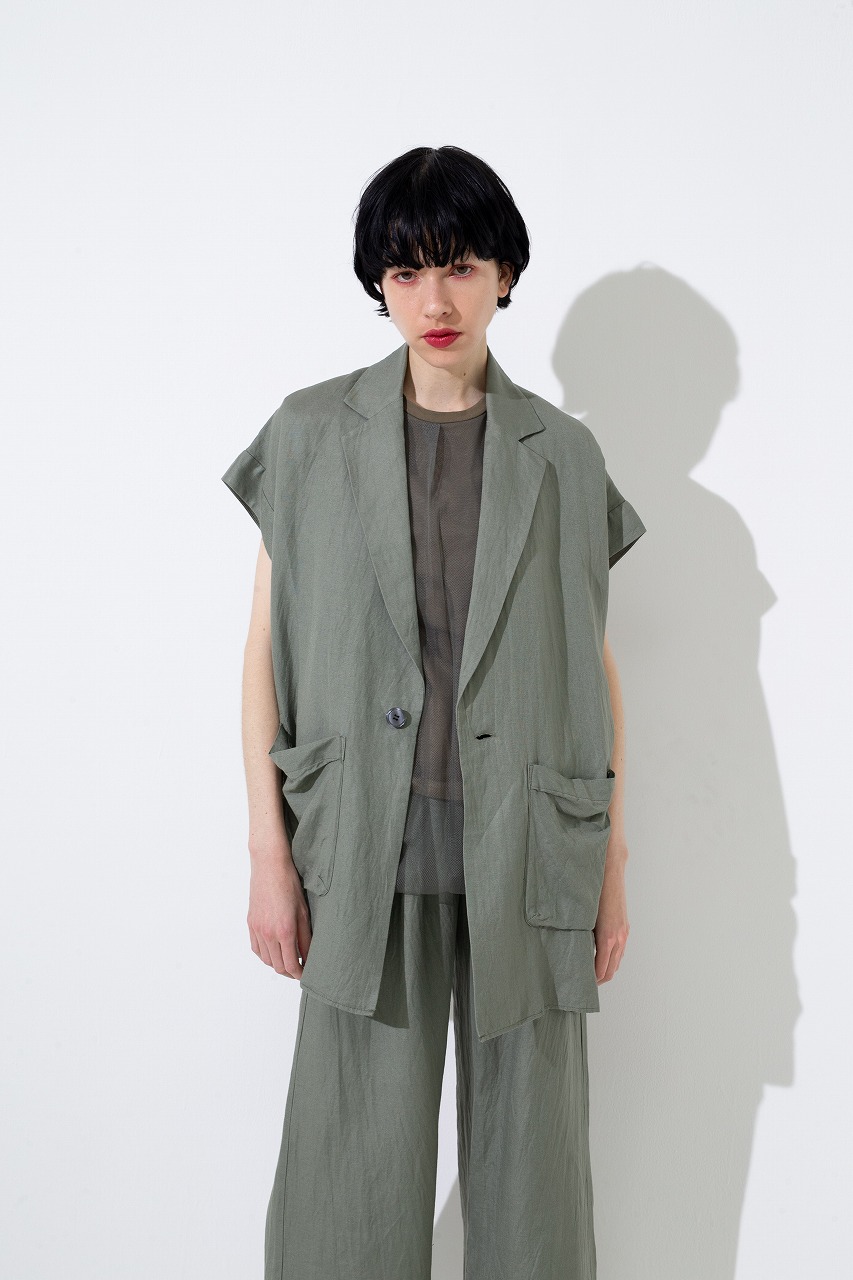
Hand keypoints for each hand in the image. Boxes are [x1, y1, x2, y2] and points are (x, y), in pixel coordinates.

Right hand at [247, 850, 311, 978]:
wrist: (270, 865)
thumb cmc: (290, 883)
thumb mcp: (304, 911)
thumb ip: (306, 937)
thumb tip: (309, 956)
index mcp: (284, 931)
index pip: (291, 964)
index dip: (299, 974)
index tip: (306, 974)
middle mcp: (268, 933)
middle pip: (278, 966)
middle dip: (290, 971)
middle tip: (300, 969)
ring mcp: (257, 929)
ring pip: (266, 959)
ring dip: (278, 964)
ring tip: (289, 960)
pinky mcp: (250, 923)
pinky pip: (256, 948)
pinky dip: (265, 955)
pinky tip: (274, 951)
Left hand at [593, 845, 629, 984]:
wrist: (610, 869)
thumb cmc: (594, 890)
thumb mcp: (584, 915)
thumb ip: (581, 935)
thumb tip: (572, 951)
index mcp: (608, 937)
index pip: (602, 970)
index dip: (591, 981)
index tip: (580, 985)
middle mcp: (619, 938)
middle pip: (611, 970)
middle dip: (598, 980)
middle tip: (582, 984)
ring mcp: (624, 932)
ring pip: (617, 961)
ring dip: (605, 970)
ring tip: (589, 973)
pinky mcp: (625, 927)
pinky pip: (619, 951)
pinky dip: (611, 959)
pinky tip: (599, 957)